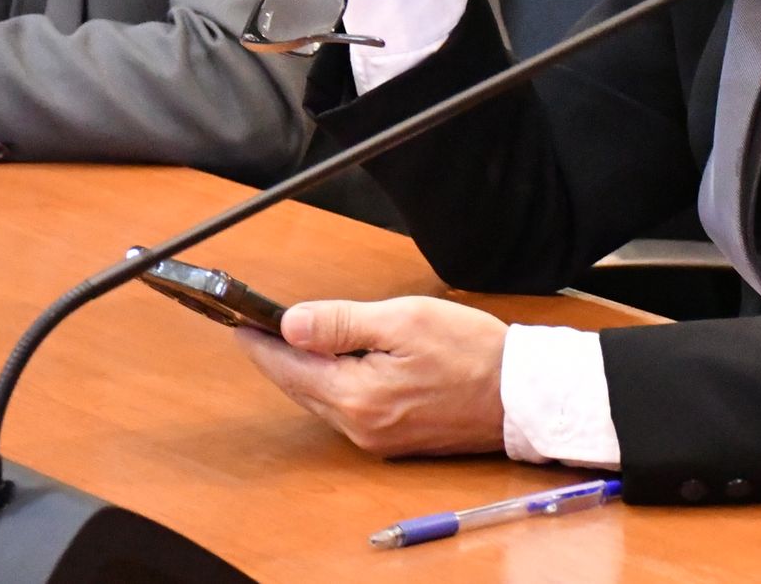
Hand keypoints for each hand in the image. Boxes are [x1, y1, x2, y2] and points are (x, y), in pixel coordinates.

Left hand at [237, 296, 508, 456]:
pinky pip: (345, 408)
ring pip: (322, 398)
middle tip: (254, 324)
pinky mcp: (392, 439)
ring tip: (288, 336)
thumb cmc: (471, 353)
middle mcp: (361, 427)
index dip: (260, 342)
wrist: (521, 396)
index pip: (290, 368)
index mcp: (358, 398)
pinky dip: (330, 383)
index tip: (238, 321)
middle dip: (277, 355)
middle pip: (300, 386)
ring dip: (303, 369)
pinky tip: (331, 362)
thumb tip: (289, 324)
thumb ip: (341, 323)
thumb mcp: (402, 321)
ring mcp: (376, 438)